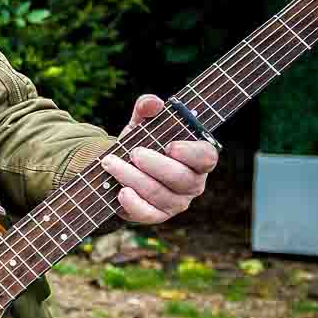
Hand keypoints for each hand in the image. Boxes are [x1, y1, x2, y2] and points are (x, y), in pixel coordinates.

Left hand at [103, 94, 219, 224]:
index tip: (170, 146)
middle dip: (154, 165)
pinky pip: (148, 214)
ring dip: (132, 177)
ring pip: (159, 194)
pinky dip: (133, 203)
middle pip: (181, 178)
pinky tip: (121, 191)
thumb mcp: (142, 123)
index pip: (206, 157)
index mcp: (198, 158)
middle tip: (134, 152)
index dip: (191, 153)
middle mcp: (193, 183)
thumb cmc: (142, 142)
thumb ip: (147, 109)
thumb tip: (151, 102)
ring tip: (111, 163)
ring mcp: (176, 202)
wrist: (123, 168)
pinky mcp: (157, 215)